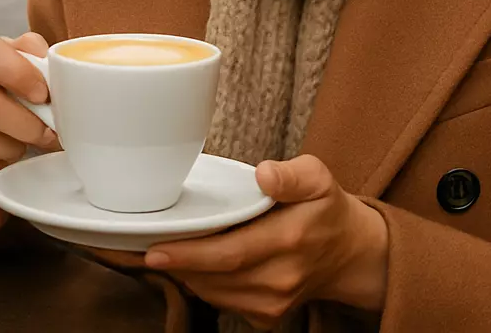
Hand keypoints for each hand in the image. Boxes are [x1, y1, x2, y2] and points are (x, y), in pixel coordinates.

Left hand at [123, 155, 389, 327]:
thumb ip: (293, 174)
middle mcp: (280, 278)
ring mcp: (273, 303)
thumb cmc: (325, 209)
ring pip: (212, 292)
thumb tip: (264, 174)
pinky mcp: (266, 317)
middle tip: (141, 246)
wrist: (349, 254)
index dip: (190, 254)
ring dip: (184, 273)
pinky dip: (200, 283)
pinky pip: (221, 301)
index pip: (231, 252)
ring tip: (162, 249)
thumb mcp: (319, 177)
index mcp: (291, 239)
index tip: (154, 249)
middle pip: (214, 276)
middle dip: (175, 262)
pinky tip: (190, 263)